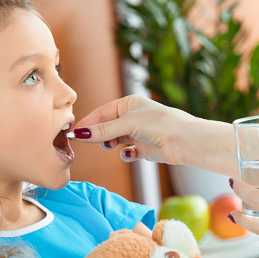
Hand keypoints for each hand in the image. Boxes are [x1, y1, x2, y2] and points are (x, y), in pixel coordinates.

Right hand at [72, 95, 234, 173]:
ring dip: (110, 143)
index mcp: (129, 104)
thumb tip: (80, 134)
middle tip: (85, 142)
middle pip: (106, 127)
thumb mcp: (127, 124)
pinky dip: (126, 154)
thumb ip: (103, 130)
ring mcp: (138, 133)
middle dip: (97, 134)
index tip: (73, 132)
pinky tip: (129, 153)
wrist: (184, 141)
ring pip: (115, 140)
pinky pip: (128, 152)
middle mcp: (133, 117)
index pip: (101, 113)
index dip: (88, 122)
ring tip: (108, 146)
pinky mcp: (145, 149)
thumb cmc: (160, 124)